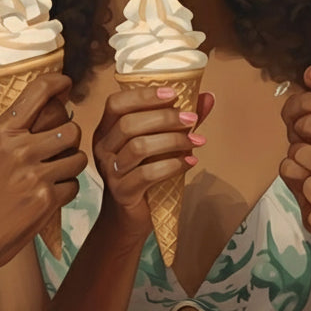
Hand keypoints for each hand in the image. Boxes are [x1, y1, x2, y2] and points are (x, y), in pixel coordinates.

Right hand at [0, 73, 86, 280]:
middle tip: (57, 148)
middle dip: (68, 138)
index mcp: (1, 133)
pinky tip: (48, 196)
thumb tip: (4, 99)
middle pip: (70, 128)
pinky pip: (74, 185)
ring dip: (71, 165)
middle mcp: (20, 150)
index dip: (58, 83)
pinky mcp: (47, 201)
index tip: (66, 85)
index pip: (38, 93)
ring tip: (53, 173)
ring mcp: (35, 176)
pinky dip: (66, 191)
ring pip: (78, 158)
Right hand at [93, 86, 213, 238]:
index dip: (143, 96)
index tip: (173, 93)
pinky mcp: (122, 192)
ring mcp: (110, 171)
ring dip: (172, 141)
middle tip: (191, 119)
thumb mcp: (158, 144)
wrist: (127, 217)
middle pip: (129, 124)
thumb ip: (179, 121)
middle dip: (164, 118)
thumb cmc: (143, 173)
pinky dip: (172, 166)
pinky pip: (146, 175)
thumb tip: (207, 97)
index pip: (116, 103)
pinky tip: (190, 162)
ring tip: (196, 141)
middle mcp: (103, 148)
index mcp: (107, 130)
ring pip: (138, 148)